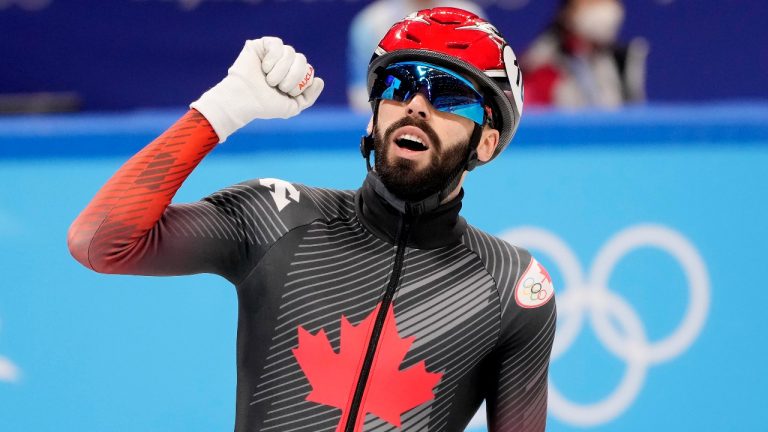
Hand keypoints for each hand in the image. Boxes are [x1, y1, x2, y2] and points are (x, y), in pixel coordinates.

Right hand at [190, 37, 324, 141]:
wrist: (244, 100)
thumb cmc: (265, 105)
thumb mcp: (292, 107)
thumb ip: (308, 97)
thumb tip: (319, 80)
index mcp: (292, 76)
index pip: (308, 70)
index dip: (302, 81)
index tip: (289, 92)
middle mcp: (284, 63)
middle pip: (302, 59)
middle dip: (293, 76)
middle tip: (280, 86)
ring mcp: (274, 53)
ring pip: (290, 52)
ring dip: (281, 70)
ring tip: (269, 80)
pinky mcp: (262, 45)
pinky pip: (278, 44)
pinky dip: (273, 58)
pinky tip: (264, 68)